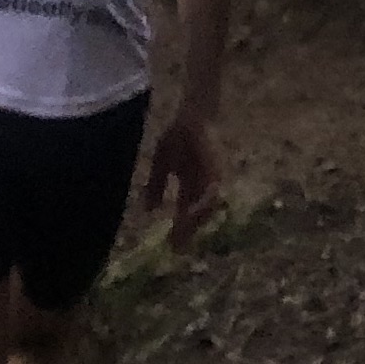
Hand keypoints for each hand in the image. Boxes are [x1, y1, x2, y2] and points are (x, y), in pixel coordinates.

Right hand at [144, 102, 222, 244]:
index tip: (170, 247)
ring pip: (206, 209)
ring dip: (194, 222)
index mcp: (190, 186)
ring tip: (181, 234)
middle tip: (176, 249)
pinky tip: (189, 213)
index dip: (179, 230)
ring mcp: (211, 181)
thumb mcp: (162, 162)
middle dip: (187, 232)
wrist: (193, 114)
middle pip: (197, 217)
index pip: (185, 214)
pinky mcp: (216, 172)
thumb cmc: (179, 134)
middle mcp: (203, 187)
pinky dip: (200, 205)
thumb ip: (155, 185)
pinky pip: (210, 193)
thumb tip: (148, 211)